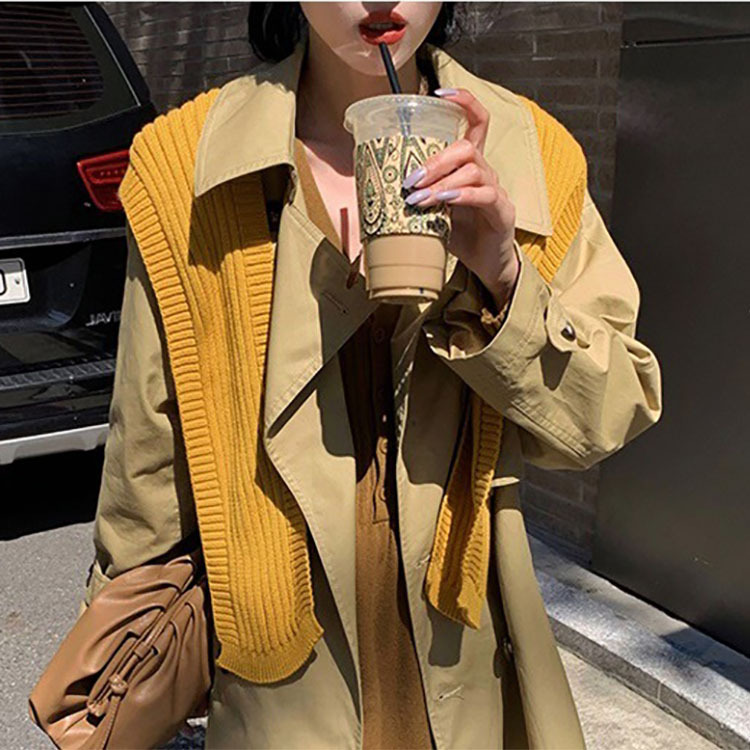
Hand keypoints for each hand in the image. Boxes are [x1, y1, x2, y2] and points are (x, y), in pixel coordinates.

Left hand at [401, 88, 519, 304]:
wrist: (486, 264)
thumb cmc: (459, 234)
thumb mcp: (432, 211)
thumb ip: (415, 197)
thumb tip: (373, 192)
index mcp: (469, 165)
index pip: (476, 121)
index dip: (463, 101)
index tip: (439, 92)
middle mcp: (485, 172)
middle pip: (466, 147)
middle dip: (435, 160)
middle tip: (411, 179)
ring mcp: (496, 190)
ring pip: (473, 169)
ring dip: (441, 182)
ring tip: (419, 199)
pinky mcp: (502, 211)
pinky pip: (485, 194)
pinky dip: (462, 196)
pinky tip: (444, 202)